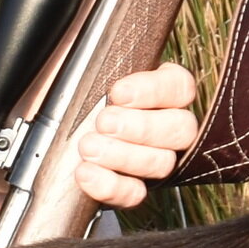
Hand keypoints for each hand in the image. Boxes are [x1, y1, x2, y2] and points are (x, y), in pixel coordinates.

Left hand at [70, 61, 201, 209]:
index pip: (179, 88)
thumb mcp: (99, 76)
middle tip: (104, 123)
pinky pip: (136, 193)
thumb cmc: (89, 99)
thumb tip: (95, 54)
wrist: (69, 135)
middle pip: (179, 129)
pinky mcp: (140, 187)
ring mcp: (160, 159)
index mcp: (167, 92)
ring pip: (162, 162)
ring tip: (89, 147)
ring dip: (123, 156)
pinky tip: (87, 173)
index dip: (152, 91)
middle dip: (140, 127)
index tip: (119, 93)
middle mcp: (172, 126)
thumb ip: (106, 64)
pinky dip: (110, 185)